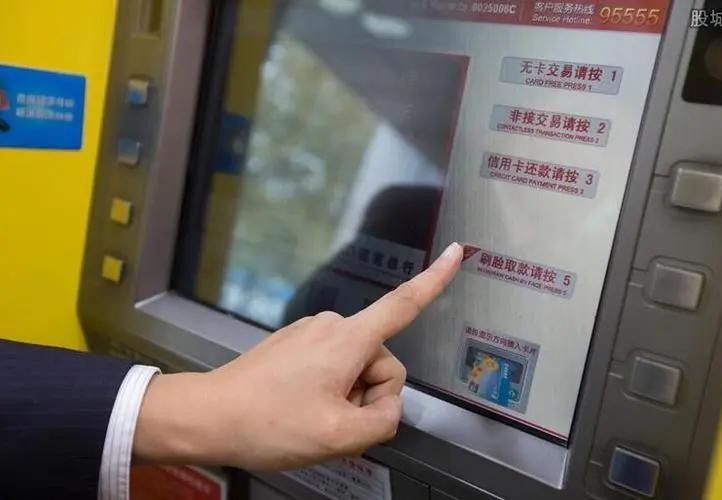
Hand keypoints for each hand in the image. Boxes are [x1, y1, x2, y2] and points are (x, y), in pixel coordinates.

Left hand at [133, 242, 462, 470]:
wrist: (209, 416)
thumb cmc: (266, 422)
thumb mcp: (337, 436)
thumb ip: (383, 422)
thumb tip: (389, 408)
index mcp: (348, 339)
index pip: (404, 304)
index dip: (436, 279)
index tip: (456, 254)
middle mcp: (332, 327)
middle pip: (381, 363)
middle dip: (367, 398)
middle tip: (333, 423)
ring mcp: (311, 334)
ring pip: (357, 370)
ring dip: (346, 399)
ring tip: (312, 418)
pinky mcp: (297, 345)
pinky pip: (333, 368)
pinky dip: (328, 392)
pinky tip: (301, 409)